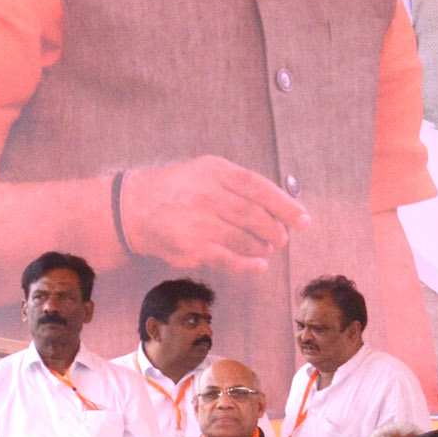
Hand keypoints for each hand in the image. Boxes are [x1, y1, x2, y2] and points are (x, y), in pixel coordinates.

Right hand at [119, 155, 306, 273]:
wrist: (133, 208)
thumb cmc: (180, 189)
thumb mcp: (208, 172)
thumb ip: (243, 186)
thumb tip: (286, 208)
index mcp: (214, 171)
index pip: (260, 188)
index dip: (287, 206)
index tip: (304, 221)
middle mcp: (204, 195)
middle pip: (255, 216)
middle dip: (276, 230)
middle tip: (283, 237)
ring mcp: (196, 223)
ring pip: (245, 239)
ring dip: (263, 247)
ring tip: (267, 248)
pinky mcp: (190, 248)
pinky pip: (229, 259)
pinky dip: (249, 264)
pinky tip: (259, 264)